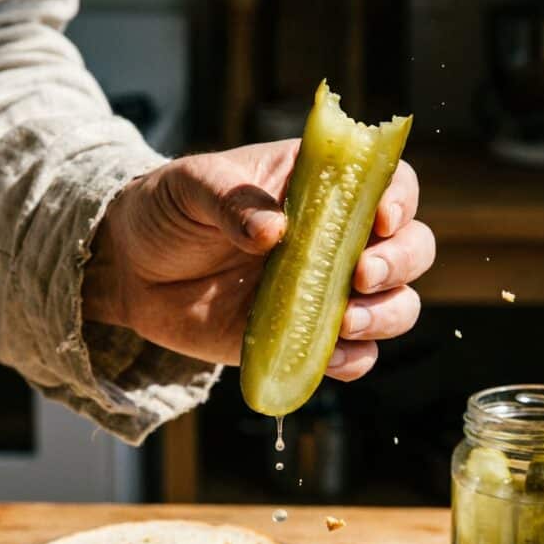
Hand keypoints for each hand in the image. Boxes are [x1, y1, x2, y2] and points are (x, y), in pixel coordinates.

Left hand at [82, 140, 434, 380]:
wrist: (133, 271)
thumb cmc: (168, 210)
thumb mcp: (189, 186)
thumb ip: (228, 198)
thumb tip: (273, 231)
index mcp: (320, 186)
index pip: (388, 183)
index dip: (401, 199)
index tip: (381, 219)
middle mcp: (337, 239)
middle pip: (410, 248)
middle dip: (399, 264)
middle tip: (360, 275)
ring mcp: (326, 291)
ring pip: (395, 305)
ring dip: (386, 315)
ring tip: (345, 320)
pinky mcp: (306, 337)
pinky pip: (354, 356)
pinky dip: (354, 359)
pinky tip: (330, 353)